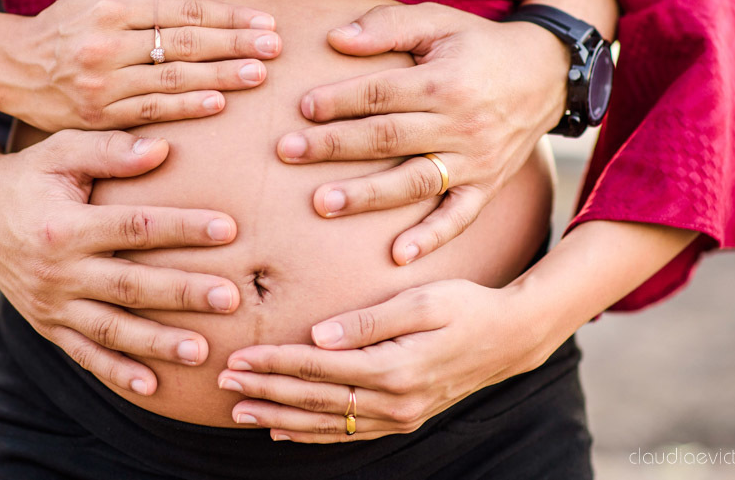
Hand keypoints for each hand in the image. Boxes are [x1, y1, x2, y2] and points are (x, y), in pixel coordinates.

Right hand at [0, 0, 282, 131]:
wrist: (12, 68)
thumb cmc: (64, 22)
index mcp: (110, 6)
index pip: (181, 10)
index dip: (227, 15)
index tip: (263, 21)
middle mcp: (106, 43)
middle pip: (183, 43)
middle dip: (234, 44)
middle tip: (274, 47)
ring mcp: (101, 83)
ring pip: (173, 78)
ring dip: (221, 77)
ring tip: (259, 74)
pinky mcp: (98, 115)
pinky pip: (151, 111)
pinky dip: (188, 107)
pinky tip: (219, 103)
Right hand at [0, 115, 243, 396]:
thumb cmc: (30, 174)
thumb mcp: (62, 152)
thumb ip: (111, 150)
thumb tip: (163, 148)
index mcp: (65, 225)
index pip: (135, 227)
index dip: (182, 228)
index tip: (229, 229)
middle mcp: (57, 271)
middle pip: (130, 285)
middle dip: (182, 292)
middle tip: (231, 296)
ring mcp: (51, 304)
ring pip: (112, 328)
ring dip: (157, 342)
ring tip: (203, 351)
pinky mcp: (48, 325)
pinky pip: (85, 354)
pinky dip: (118, 373)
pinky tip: (153, 387)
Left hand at [216, 279, 556, 442]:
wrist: (509, 339)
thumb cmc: (465, 306)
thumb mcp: (421, 301)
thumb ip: (369, 320)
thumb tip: (318, 335)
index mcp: (394, 368)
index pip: (318, 367)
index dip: (275, 362)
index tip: (239, 355)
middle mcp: (394, 401)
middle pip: (315, 399)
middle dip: (266, 389)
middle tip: (224, 380)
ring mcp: (399, 417)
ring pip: (327, 423)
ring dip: (279, 416)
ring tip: (239, 408)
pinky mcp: (402, 419)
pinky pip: (348, 433)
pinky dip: (311, 432)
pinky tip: (282, 429)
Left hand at [274, 2, 569, 263]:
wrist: (547, 74)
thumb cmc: (478, 44)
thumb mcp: (438, 21)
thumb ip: (387, 26)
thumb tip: (336, 39)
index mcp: (444, 82)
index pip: (381, 94)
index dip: (339, 100)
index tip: (302, 108)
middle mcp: (460, 124)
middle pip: (387, 138)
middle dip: (334, 146)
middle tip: (287, 153)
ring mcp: (475, 160)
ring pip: (413, 181)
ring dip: (367, 195)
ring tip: (322, 204)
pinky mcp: (486, 186)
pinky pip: (459, 217)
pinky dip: (432, 238)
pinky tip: (398, 255)